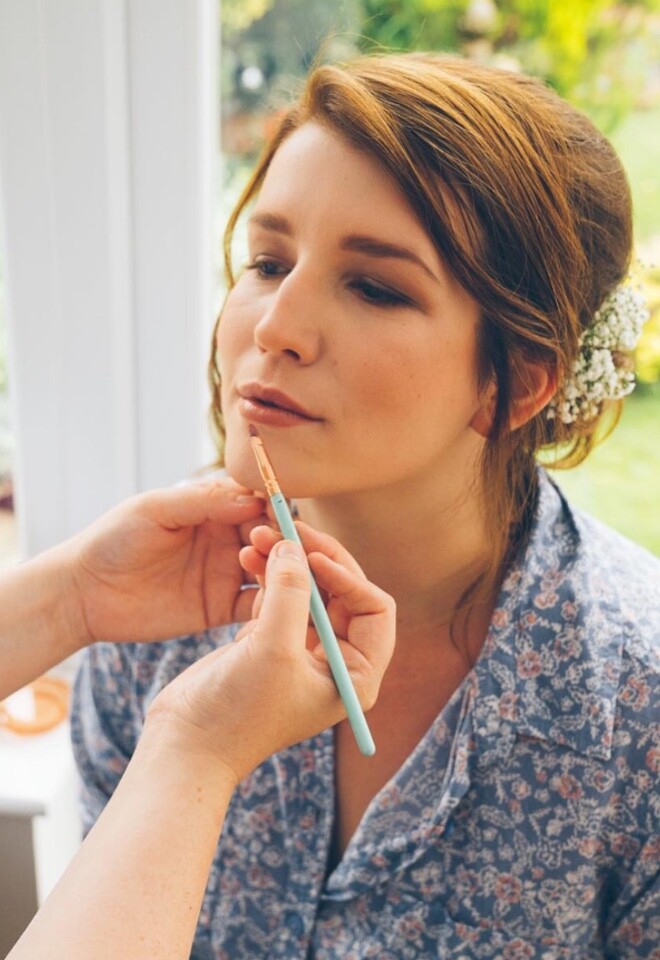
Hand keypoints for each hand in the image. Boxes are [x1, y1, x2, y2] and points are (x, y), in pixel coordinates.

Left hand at [59, 478, 267, 646]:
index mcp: (212, 509)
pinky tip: (278, 606)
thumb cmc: (113, 540)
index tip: (279, 514)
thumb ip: (204, 501)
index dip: (273, 507)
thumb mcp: (156, 510)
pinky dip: (273, 606)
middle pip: (272, 536)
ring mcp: (226, 574)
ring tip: (274, 574)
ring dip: (282, 571)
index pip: (258, 502)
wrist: (84, 593)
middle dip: (283, 540)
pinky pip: (256, 607)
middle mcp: (225, 539)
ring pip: (272, 570)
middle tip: (279, 549)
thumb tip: (255, 499)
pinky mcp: (220, 609)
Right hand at [145, 531, 394, 782]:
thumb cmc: (238, 710)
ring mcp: (302, 651)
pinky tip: (247, 557)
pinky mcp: (270, 642)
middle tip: (288, 527)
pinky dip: (267, 575)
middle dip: (314, 559)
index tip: (311, 556)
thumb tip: (296, 545)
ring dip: (287, 561)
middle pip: (342, 591)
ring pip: (308, 590)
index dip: (347, 575)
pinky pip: (280, 597)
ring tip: (258, 535)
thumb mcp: (272, 648)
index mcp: (355, 674)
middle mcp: (336, 662)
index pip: (374, 607)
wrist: (187, 744)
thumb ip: (291, 593)